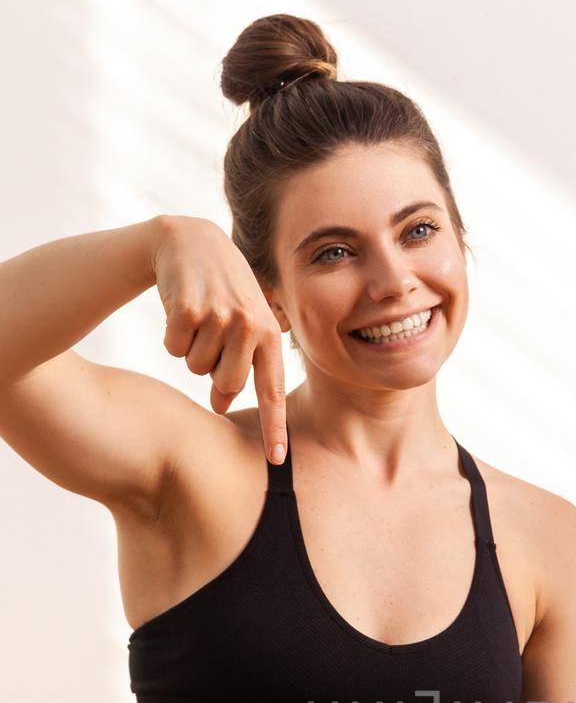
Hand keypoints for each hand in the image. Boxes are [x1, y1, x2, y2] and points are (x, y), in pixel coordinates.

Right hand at [151, 215, 286, 462]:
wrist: (190, 242)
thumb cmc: (222, 290)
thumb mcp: (243, 321)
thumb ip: (240, 364)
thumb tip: (220, 405)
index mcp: (269, 333)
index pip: (272, 390)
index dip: (273, 427)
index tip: (276, 460)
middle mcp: (249, 326)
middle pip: (225, 385)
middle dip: (213, 375)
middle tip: (212, 341)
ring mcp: (218, 317)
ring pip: (195, 369)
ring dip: (191, 351)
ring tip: (200, 317)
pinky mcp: (188, 309)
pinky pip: (173, 349)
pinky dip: (172, 337)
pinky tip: (181, 309)